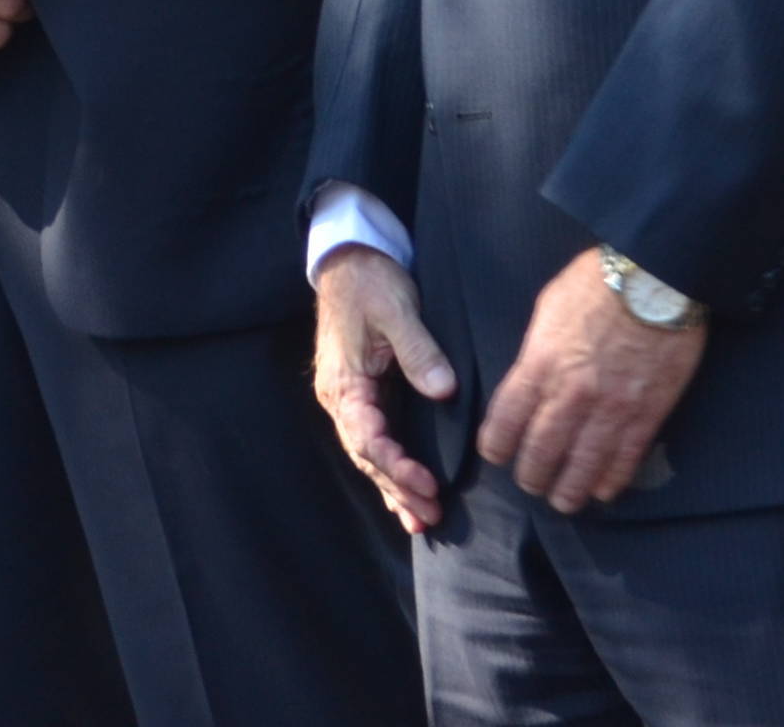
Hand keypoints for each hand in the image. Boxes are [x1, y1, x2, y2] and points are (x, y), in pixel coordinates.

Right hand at [310, 244, 458, 535]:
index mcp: (344, 381)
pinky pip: (373, 442)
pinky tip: (403, 495)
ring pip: (368, 455)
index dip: (397, 466)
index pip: (367, 437)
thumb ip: (418, 351)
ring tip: (420, 521)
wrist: (350, 263)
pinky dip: (388, 471)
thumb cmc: (370, 283)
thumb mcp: (395, 310)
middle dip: (397, 488)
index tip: (429, 485)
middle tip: (432, 517)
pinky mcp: (363, 396)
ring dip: (392, 488)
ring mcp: (350, 399)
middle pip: (366, 455)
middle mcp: (341, 397)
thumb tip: (442, 390)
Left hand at [477, 252, 707, 516]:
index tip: (495, 456)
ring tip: (563, 502)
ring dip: (571, 487)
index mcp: (539, 364)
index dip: (498, 443)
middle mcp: (571, 393)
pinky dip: (613, 478)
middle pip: (543, 447)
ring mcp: (611, 407)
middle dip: (532, 473)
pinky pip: (626, 455)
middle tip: (530, 485)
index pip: (508, 417)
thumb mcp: (546, 313)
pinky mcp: (648, 413)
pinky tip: (605, 492)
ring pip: (584, 461)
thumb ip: (535, 353)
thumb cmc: (592, 287)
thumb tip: (529, 377)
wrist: (652, 282)